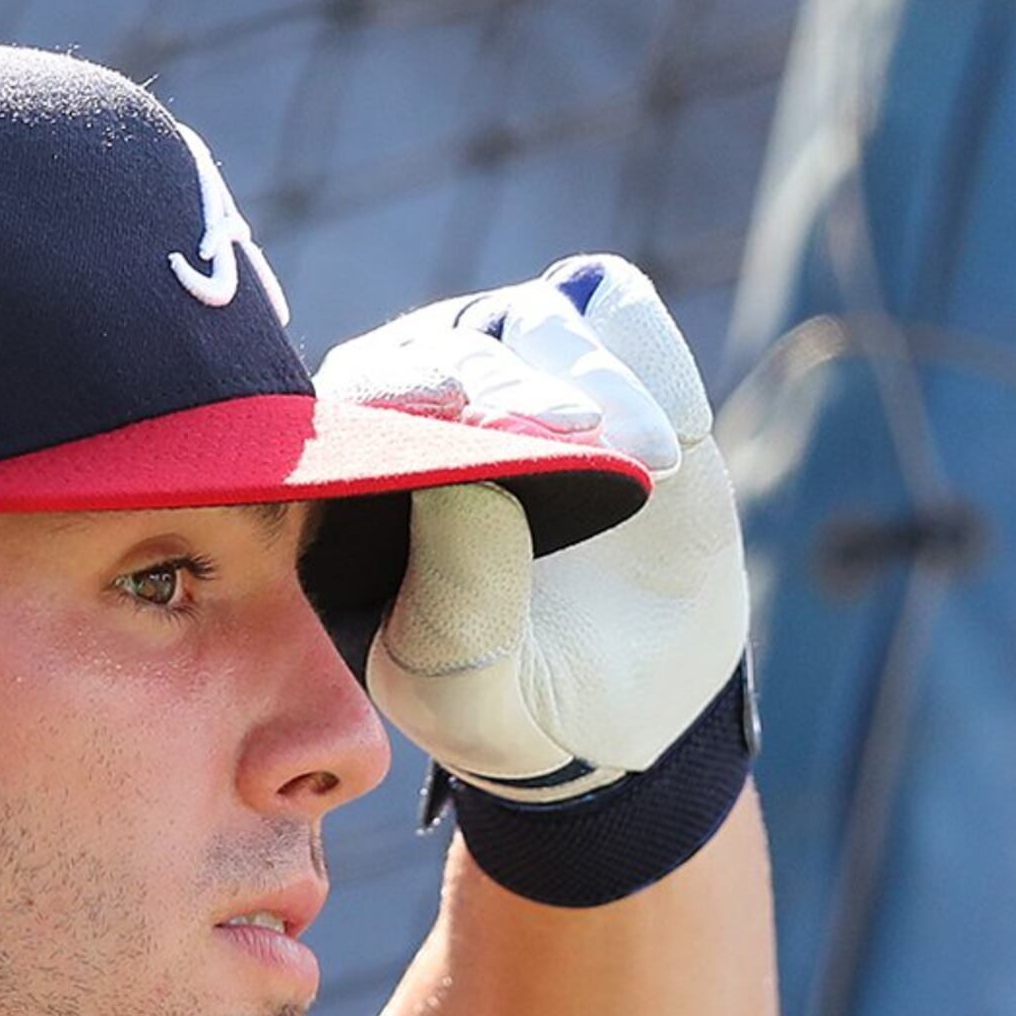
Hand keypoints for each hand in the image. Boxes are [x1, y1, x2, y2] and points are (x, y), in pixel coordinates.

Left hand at [313, 256, 755, 905]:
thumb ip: (454, 604)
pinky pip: (615, 307)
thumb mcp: (466, 695)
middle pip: (444, 346)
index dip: (395, 391)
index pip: (350, 404)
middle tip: (577, 434)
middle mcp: (422, 407)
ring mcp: (516, 372)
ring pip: (534, 319)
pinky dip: (640, 353)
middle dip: (510, 387)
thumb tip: (467, 478)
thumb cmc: (508, 705)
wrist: (621, 708)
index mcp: (350, 485)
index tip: (454, 407)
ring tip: (645, 463)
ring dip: (588, 374)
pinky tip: (666, 446)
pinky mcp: (610, 364)